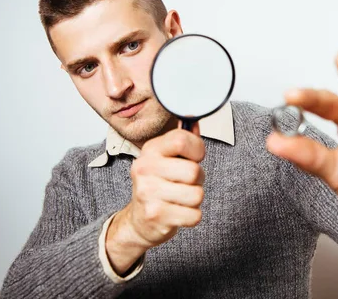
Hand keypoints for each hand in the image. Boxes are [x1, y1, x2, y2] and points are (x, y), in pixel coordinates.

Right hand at [106, 123, 205, 273]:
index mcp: (151, 150)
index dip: (197, 149)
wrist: (139, 220)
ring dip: (195, 199)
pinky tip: (179, 212)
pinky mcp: (155, 215)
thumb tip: (195, 118)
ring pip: (197, 194)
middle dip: (198, 179)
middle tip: (187, 182)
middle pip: (193, 171)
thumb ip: (183, 138)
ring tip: (181, 197)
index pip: (182, 139)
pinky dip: (192, 216)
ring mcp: (147, 192)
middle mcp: (145, 168)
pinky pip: (195, 215)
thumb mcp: (167, 158)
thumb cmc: (160, 184)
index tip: (195, 156)